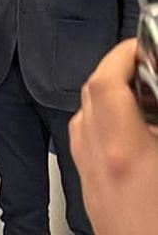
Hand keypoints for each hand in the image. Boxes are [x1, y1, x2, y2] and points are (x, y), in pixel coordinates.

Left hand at [70, 39, 157, 234]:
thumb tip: (155, 95)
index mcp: (122, 149)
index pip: (105, 82)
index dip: (122, 55)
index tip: (140, 46)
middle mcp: (95, 157)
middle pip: (91, 95)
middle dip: (116, 73)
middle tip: (146, 68)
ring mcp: (88, 173)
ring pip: (84, 117)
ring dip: (109, 98)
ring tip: (143, 99)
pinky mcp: (90, 189)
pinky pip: (85, 141)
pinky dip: (103, 124)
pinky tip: (132, 133)